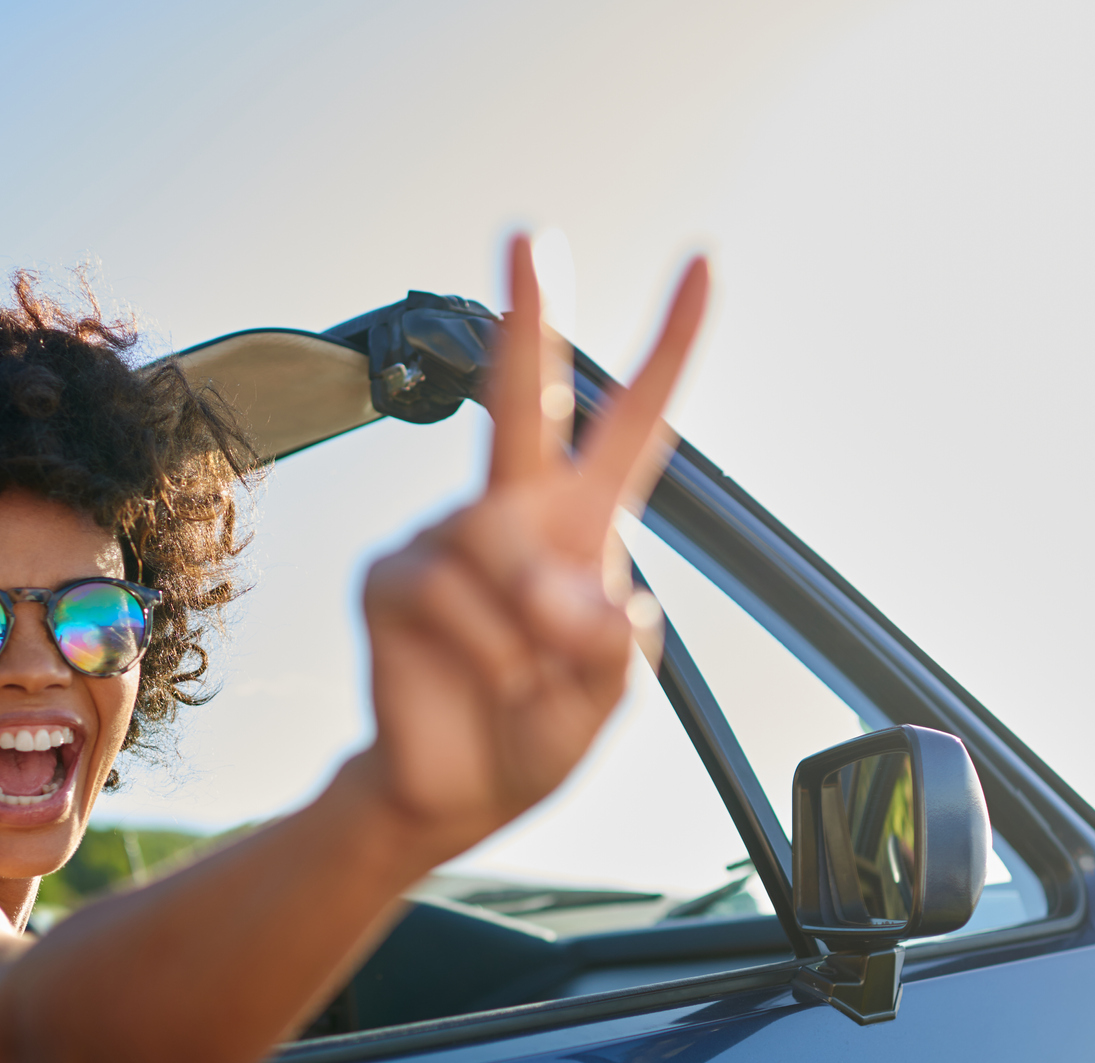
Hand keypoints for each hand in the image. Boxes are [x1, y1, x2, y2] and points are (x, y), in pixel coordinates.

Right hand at [355, 235, 709, 859]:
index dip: (669, 348)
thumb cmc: (534, 733)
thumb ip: (610, 644)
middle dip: (530, 316)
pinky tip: (476, 677)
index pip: (634, 423)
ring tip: (522, 680)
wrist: (454, 793)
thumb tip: (589, 597)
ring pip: (498, 548)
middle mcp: (514, 513)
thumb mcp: (606, 697)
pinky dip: (479, 649)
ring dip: (527, 630)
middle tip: (532, 237)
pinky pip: (444, 593)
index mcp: (583, 524)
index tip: (703, 268)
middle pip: (527, 399)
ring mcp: (446, 539)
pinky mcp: (391, 576)